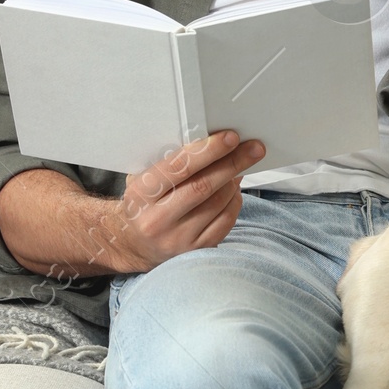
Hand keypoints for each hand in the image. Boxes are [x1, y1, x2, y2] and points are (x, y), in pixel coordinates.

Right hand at [106, 130, 266, 270]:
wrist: (134, 244)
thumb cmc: (144, 203)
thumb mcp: (143, 179)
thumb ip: (169, 163)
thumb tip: (210, 142)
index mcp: (141, 194)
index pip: (179, 168)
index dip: (208, 151)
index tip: (231, 137)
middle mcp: (158, 219)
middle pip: (204, 186)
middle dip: (232, 163)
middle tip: (254, 148)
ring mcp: (178, 238)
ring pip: (218, 203)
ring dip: (234, 181)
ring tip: (240, 166)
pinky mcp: (196, 250)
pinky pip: (225, 222)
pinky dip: (234, 201)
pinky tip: (234, 189)